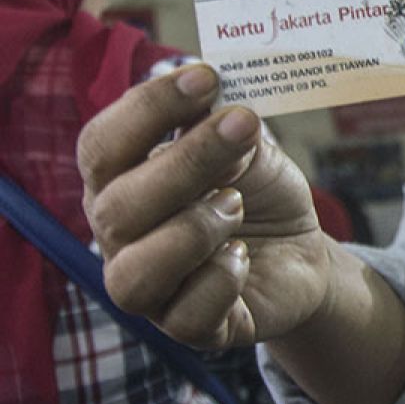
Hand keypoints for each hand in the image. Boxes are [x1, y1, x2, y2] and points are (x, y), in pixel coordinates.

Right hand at [79, 64, 332, 349]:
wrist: (302, 249)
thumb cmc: (258, 190)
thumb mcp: (247, 147)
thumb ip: (222, 124)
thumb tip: (211, 98)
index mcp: (119, 181)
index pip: (102, 145)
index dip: (146, 108)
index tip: (205, 77)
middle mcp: (120, 237)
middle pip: (117, 207)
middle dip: (184, 162)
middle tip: (243, 126)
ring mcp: (150, 288)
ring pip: (135, 274)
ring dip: (191, 230)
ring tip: (237, 203)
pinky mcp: (191, 327)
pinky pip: (185, 317)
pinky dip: (218, 281)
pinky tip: (243, 256)